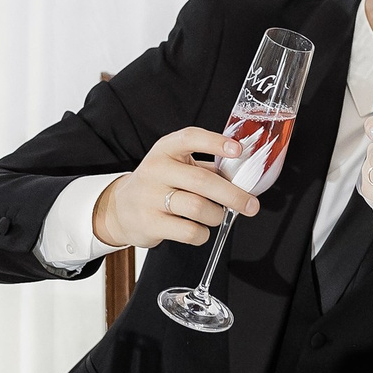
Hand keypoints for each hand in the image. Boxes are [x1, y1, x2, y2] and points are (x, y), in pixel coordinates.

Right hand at [90, 125, 256, 251]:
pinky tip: (200, 230)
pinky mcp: (150, 223)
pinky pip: (189, 231)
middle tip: (251, 205)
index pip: (190, 138)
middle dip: (234, 195)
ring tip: (217, 216)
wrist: (121, 208)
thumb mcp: (177, 166)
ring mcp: (150, 197)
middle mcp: (156, 170)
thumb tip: (245, 175)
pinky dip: (202, 234)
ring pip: (198, 208)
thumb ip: (208, 167)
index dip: (215, 142)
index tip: (238, 150)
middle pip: (202, 181)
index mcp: (166, 149)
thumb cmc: (160, 184)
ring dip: (217, 215)